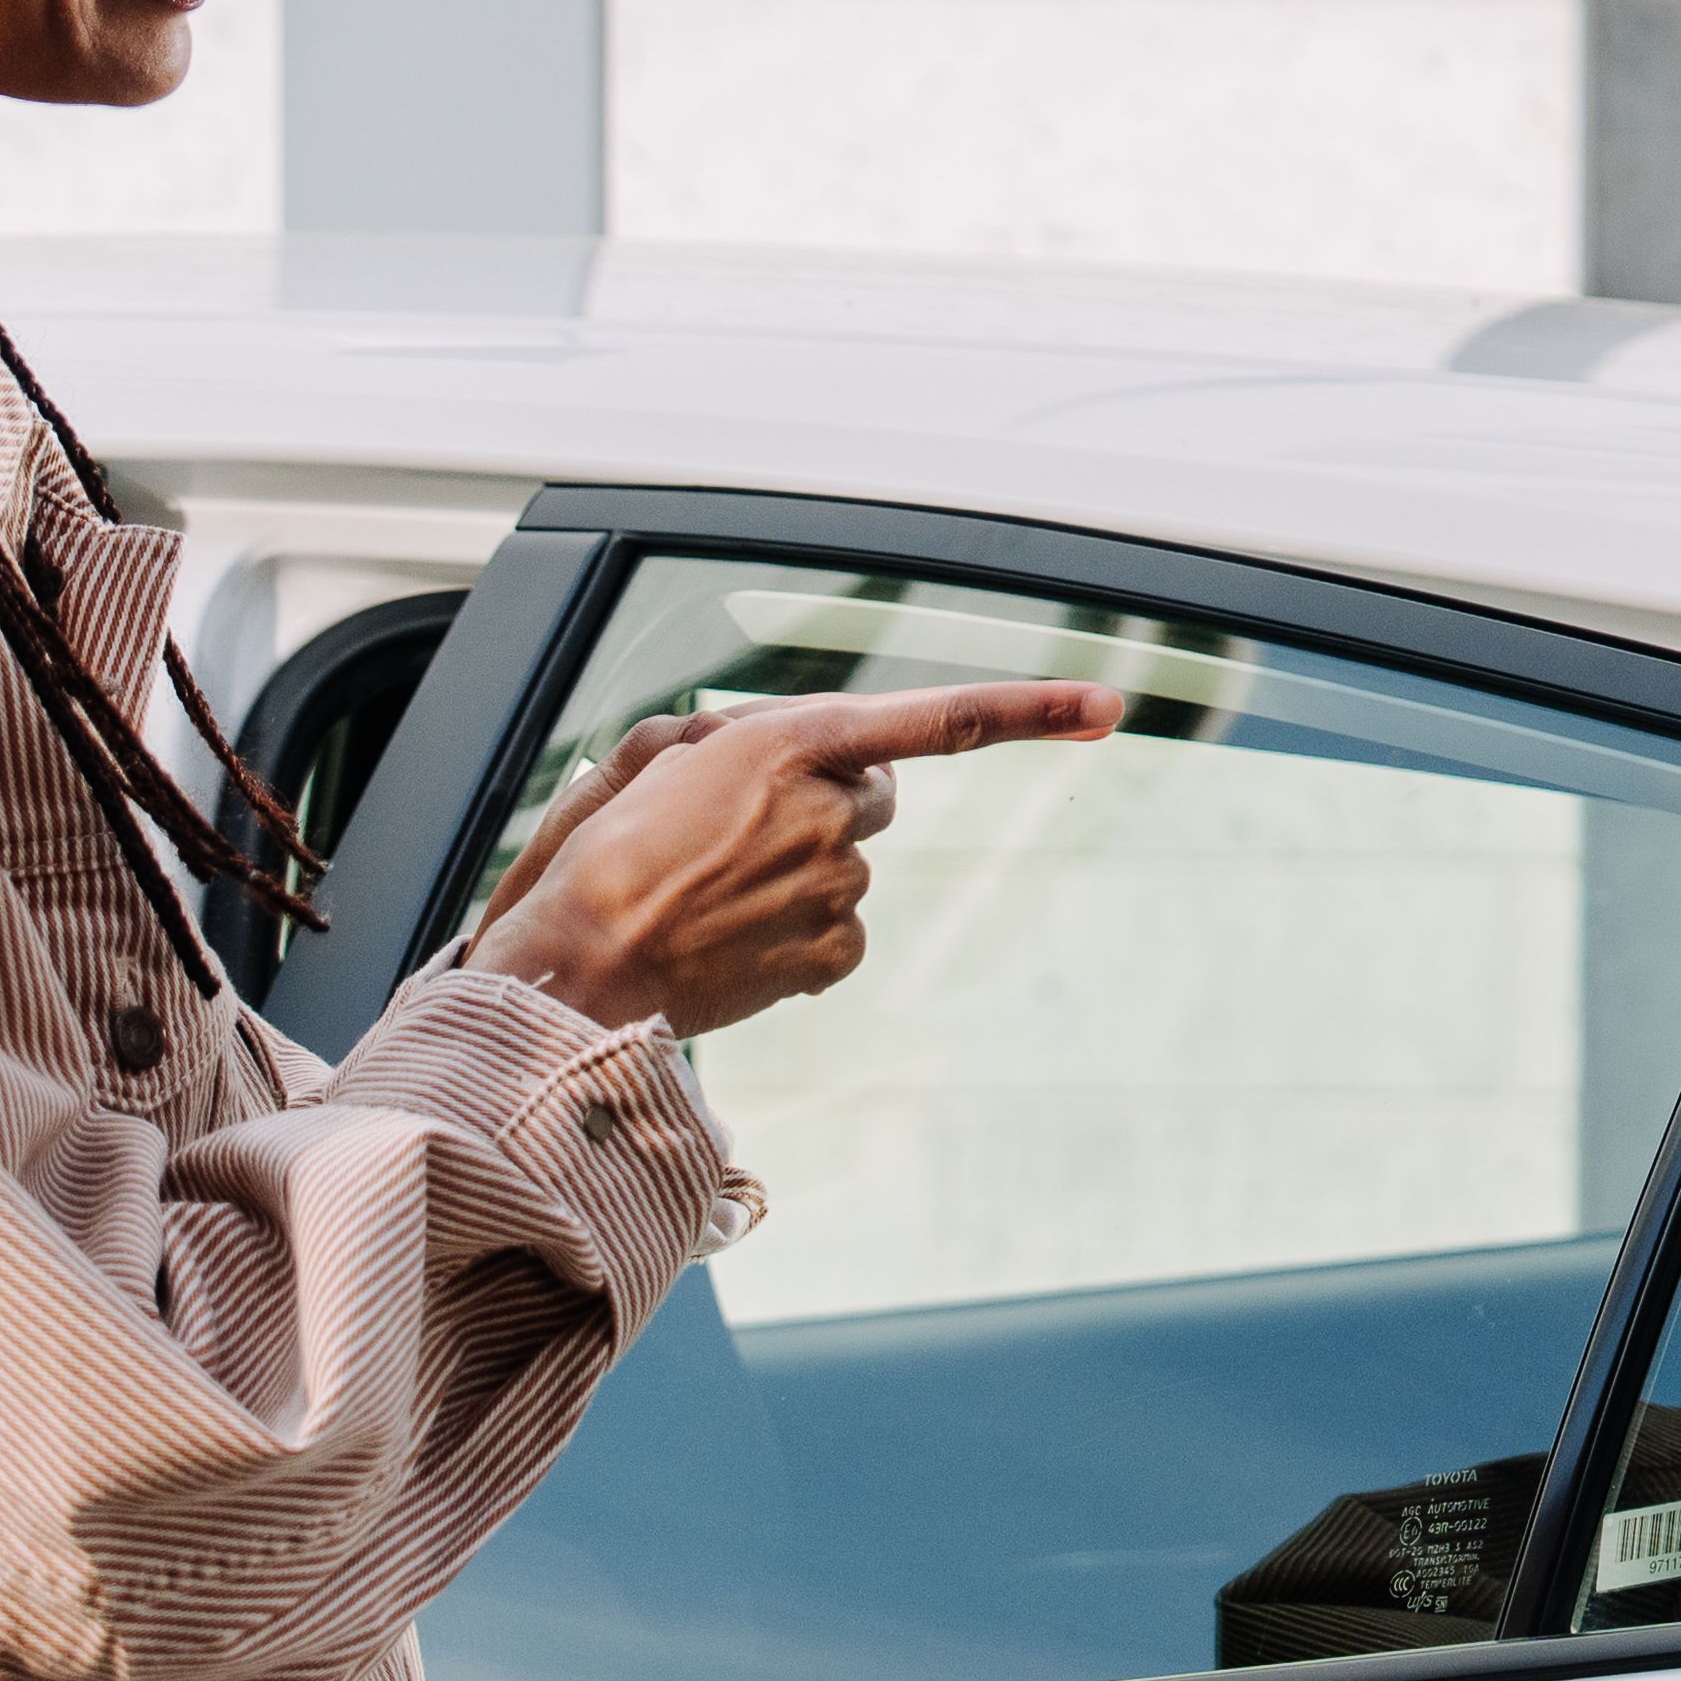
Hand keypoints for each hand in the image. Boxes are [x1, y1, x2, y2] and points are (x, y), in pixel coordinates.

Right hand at [461, 678, 1118, 1045]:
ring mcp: (839, 888)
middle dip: (826, 801)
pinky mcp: (833, 954)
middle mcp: (830, 812)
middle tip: (736, 833)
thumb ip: (726, 740)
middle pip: (872, 795)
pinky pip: (837, 931)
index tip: (1105, 706)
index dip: (1030, 711)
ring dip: (795, 869)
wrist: (575, 974)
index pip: (937, 721)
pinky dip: (796, 931)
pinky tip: (731, 940)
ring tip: (706, 895)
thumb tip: (761, 756)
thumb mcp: (643, 763)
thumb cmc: (590, 864)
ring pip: (845, 864)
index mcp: (784, 744)